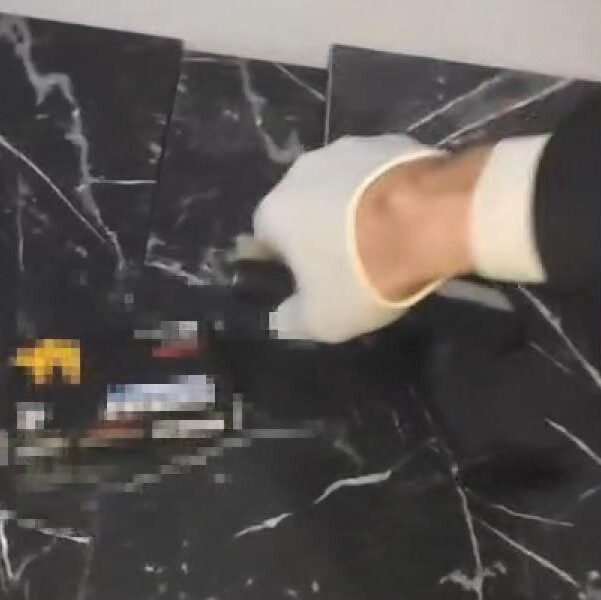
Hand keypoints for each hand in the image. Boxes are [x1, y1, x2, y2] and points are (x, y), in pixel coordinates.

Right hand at [253, 135, 488, 342]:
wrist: (431, 220)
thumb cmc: (363, 272)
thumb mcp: (323, 319)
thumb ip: (293, 318)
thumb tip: (285, 315)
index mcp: (276, 210)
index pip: (266, 236)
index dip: (287, 259)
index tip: (311, 277)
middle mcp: (302, 170)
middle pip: (304, 205)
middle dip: (320, 228)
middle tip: (349, 258)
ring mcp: (349, 148)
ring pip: (342, 184)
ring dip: (353, 205)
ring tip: (385, 234)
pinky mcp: (390, 140)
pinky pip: (379, 171)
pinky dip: (386, 190)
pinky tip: (409, 213)